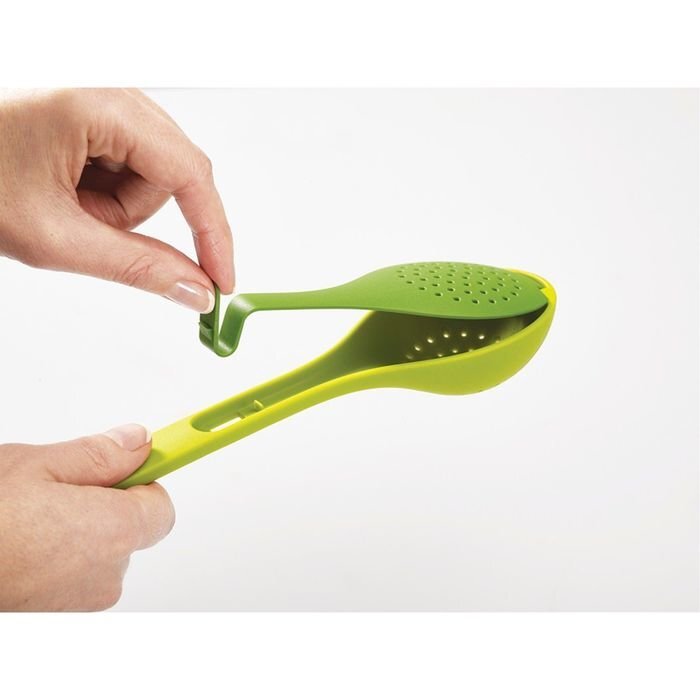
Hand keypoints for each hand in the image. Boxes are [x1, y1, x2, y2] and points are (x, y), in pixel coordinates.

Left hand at [0, 88, 233, 310]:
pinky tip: (63, 185)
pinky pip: (127, 160)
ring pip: (148, 171)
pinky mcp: (93, 109)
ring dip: (113, 203)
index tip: (221, 280)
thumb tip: (194, 289)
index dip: (213, 234)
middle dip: (133, 213)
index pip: (190, 173)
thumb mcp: (54, 236)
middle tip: (84, 227)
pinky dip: (102, 187)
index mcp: (96, 103)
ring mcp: (100, 95)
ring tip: (60, 201)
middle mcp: (107, 88)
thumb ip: (136, 266)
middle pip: (170, 172)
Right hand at [0, 425, 174, 610]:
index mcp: (113, 532)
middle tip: (59, 490)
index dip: (142, 482)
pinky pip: (76, 577)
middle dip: (105, 505)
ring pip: (100, 553)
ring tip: (31, 520)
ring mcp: (81, 603)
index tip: (132, 465)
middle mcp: (107, 575)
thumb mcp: (36, 466)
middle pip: (129, 530)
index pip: (161, 507)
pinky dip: (60, 559)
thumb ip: (99, 455)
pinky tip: (25, 545)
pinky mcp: (58, 617)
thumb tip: (139, 443)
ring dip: (78, 534)